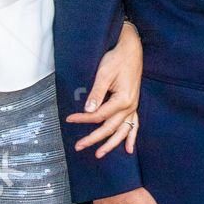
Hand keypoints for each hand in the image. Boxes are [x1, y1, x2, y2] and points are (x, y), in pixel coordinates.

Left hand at [66, 20, 142, 156]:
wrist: (132, 49)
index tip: (69, 119)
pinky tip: (129, 149)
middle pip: (110, 128)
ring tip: (100, 154)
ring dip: (112, 144)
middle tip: (79, 147)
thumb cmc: (117, 58)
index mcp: (123, 100)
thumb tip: (88, 111)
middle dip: (94, 139)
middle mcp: (130, 106)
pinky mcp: (133, 104)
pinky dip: (131, 137)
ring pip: (123, 131)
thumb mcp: (104, 74)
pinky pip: (134, 125)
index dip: (83, 119)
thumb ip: (96, 94)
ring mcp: (133, 107)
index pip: (99, 115)